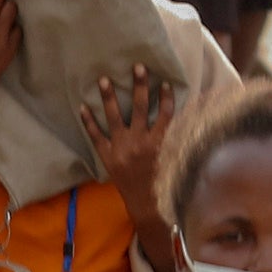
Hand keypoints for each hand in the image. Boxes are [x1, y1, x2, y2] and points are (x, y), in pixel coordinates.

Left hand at [74, 58, 173, 192]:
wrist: (146, 205)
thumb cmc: (163, 182)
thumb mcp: (174, 160)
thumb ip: (176, 139)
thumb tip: (188, 119)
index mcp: (159, 143)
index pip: (165, 114)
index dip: (166, 97)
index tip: (164, 82)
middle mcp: (140, 142)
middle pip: (140, 107)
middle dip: (139, 86)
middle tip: (137, 66)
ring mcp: (122, 148)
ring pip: (115, 117)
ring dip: (109, 97)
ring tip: (103, 80)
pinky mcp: (108, 156)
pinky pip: (96, 136)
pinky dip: (89, 122)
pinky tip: (82, 107)